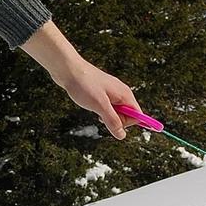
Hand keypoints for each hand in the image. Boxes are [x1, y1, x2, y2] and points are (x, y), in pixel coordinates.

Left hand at [20, 21, 140, 138]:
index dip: (127, 124)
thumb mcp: (100, 106)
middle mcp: (121, 93)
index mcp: (125, 94)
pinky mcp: (102, 93)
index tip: (112, 123)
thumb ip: (112, 121)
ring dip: (105, 115)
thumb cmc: (84, 85)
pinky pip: (106, 107)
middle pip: (126, 115)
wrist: (68, 69)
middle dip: (114, 120)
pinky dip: (99, 110)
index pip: (137, 116)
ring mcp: (111, 92)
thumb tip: (122, 135)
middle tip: (100, 113)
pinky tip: (90, 104)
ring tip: (94, 107)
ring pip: (115, 112)